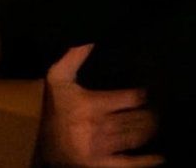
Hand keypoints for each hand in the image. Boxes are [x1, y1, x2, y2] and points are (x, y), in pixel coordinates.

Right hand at [39, 45, 162, 167]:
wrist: (37, 138)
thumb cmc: (53, 105)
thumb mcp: (58, 77)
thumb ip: (74, 56)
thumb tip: (90, 39)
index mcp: (91, 104)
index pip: (127, 98)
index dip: (139, 96)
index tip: (146, 93)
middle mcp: (97, 126)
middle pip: (133, 119)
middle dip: (148, 114)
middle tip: (157, 109)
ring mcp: (99, 147)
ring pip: (132, 137)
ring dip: (147, 131)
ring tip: (156, 124)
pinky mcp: (99, 163)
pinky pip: (125, 163)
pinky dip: (143, 162)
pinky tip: (158, 158)